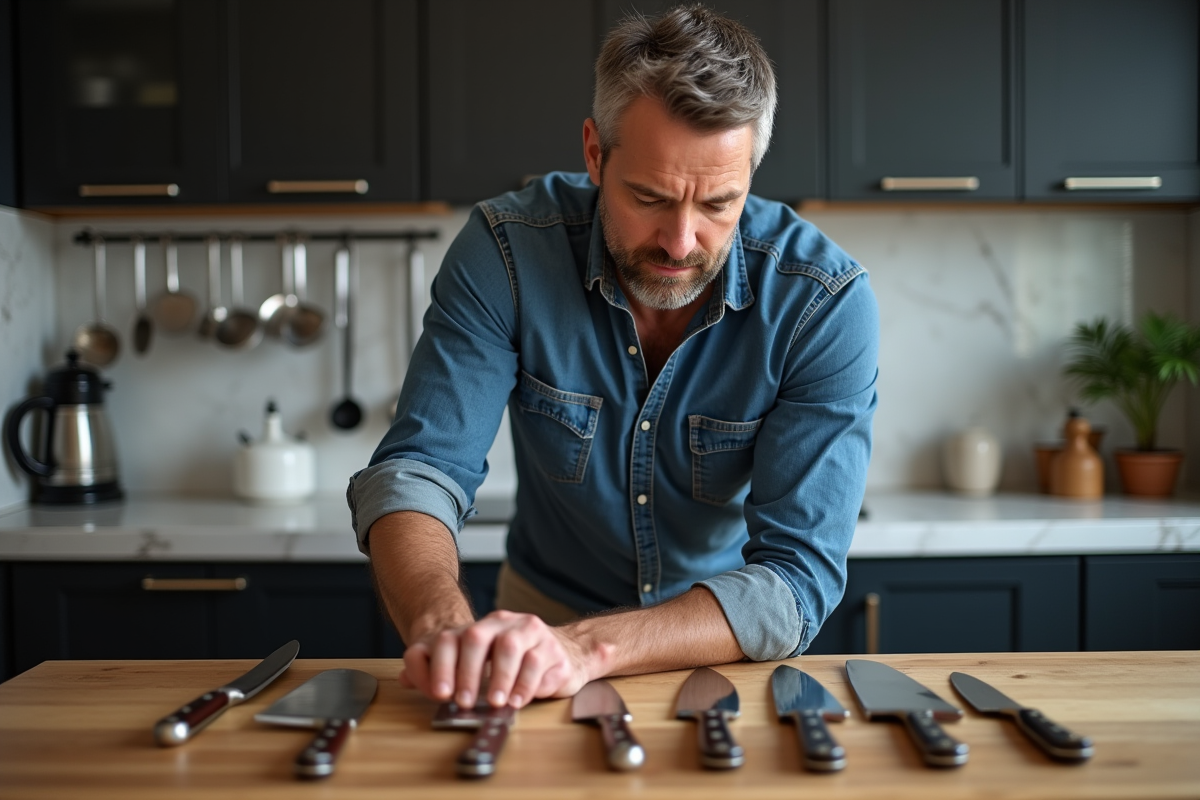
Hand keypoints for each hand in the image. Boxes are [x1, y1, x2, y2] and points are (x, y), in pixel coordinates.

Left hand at [399, 610, 592, 708]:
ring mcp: (533, 633)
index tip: (440, 694)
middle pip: (479, 638)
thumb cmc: (517, 663)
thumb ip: (445, 669)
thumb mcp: (481, 662)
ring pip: (511, 647)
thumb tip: (406, 679)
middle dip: (468, 672)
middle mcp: (507, 624)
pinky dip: (524, 685)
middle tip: (463, 701)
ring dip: (499, 678)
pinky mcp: (554, 649)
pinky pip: (537, 663)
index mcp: (485, 625)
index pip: (455, 638)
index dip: (443, 666)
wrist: (567, 653)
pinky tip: (516, 700)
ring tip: (494, 702)